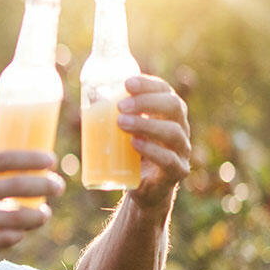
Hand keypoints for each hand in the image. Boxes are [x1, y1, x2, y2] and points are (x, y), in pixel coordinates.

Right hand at [0, 150, 63, 269]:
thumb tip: (4, 163)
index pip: (4, 158)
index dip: (33, 159)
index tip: (51, 160)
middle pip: (18, 186)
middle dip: (46, 185)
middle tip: (57, 186)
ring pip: (18, 218)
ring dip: (38, 215)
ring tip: (43, 213)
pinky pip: (4, 239)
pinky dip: (17, 234)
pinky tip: (21, 230)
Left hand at [119, 75, 190, 210]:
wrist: (142, 187)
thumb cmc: (129, 151)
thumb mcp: (121, 129)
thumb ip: (112, 112)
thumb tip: (87, 92)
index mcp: (167, 113)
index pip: (164, 91)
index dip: (148, 84)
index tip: (127, 82)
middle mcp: (179, 127)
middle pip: (174, 106)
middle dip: (147, 102)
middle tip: (120, 105)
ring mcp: (181, 150)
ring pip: (172, 132)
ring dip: (146, 124)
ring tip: (121, 122)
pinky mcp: (177, 171)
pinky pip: (170, 160)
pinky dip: (152, 150)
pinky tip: (135, 144)